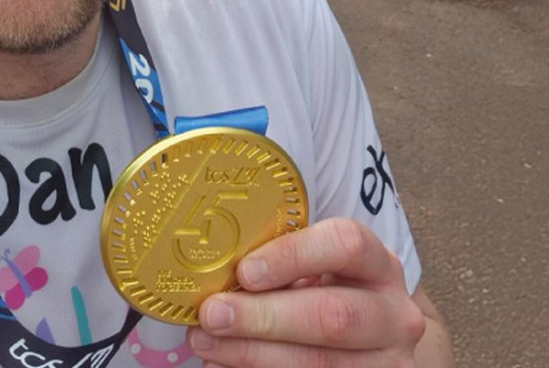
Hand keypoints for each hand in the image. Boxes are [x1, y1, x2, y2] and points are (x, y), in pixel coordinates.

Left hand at [188, 218, 426, 366]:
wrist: (369, 346)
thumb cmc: (326, 293)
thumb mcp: (315, 271)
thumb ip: (279, 266)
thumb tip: (214, 272)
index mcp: (378, 264)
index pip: (346, 245)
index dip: (293, 256)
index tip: (245, 271)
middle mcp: (394, 314)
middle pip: (334, 316)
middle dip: (265, 317)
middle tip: (212, 315)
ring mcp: (389, 363)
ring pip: (321, 363)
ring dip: (253, 355)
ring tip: (205, 343)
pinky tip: (223, 366)